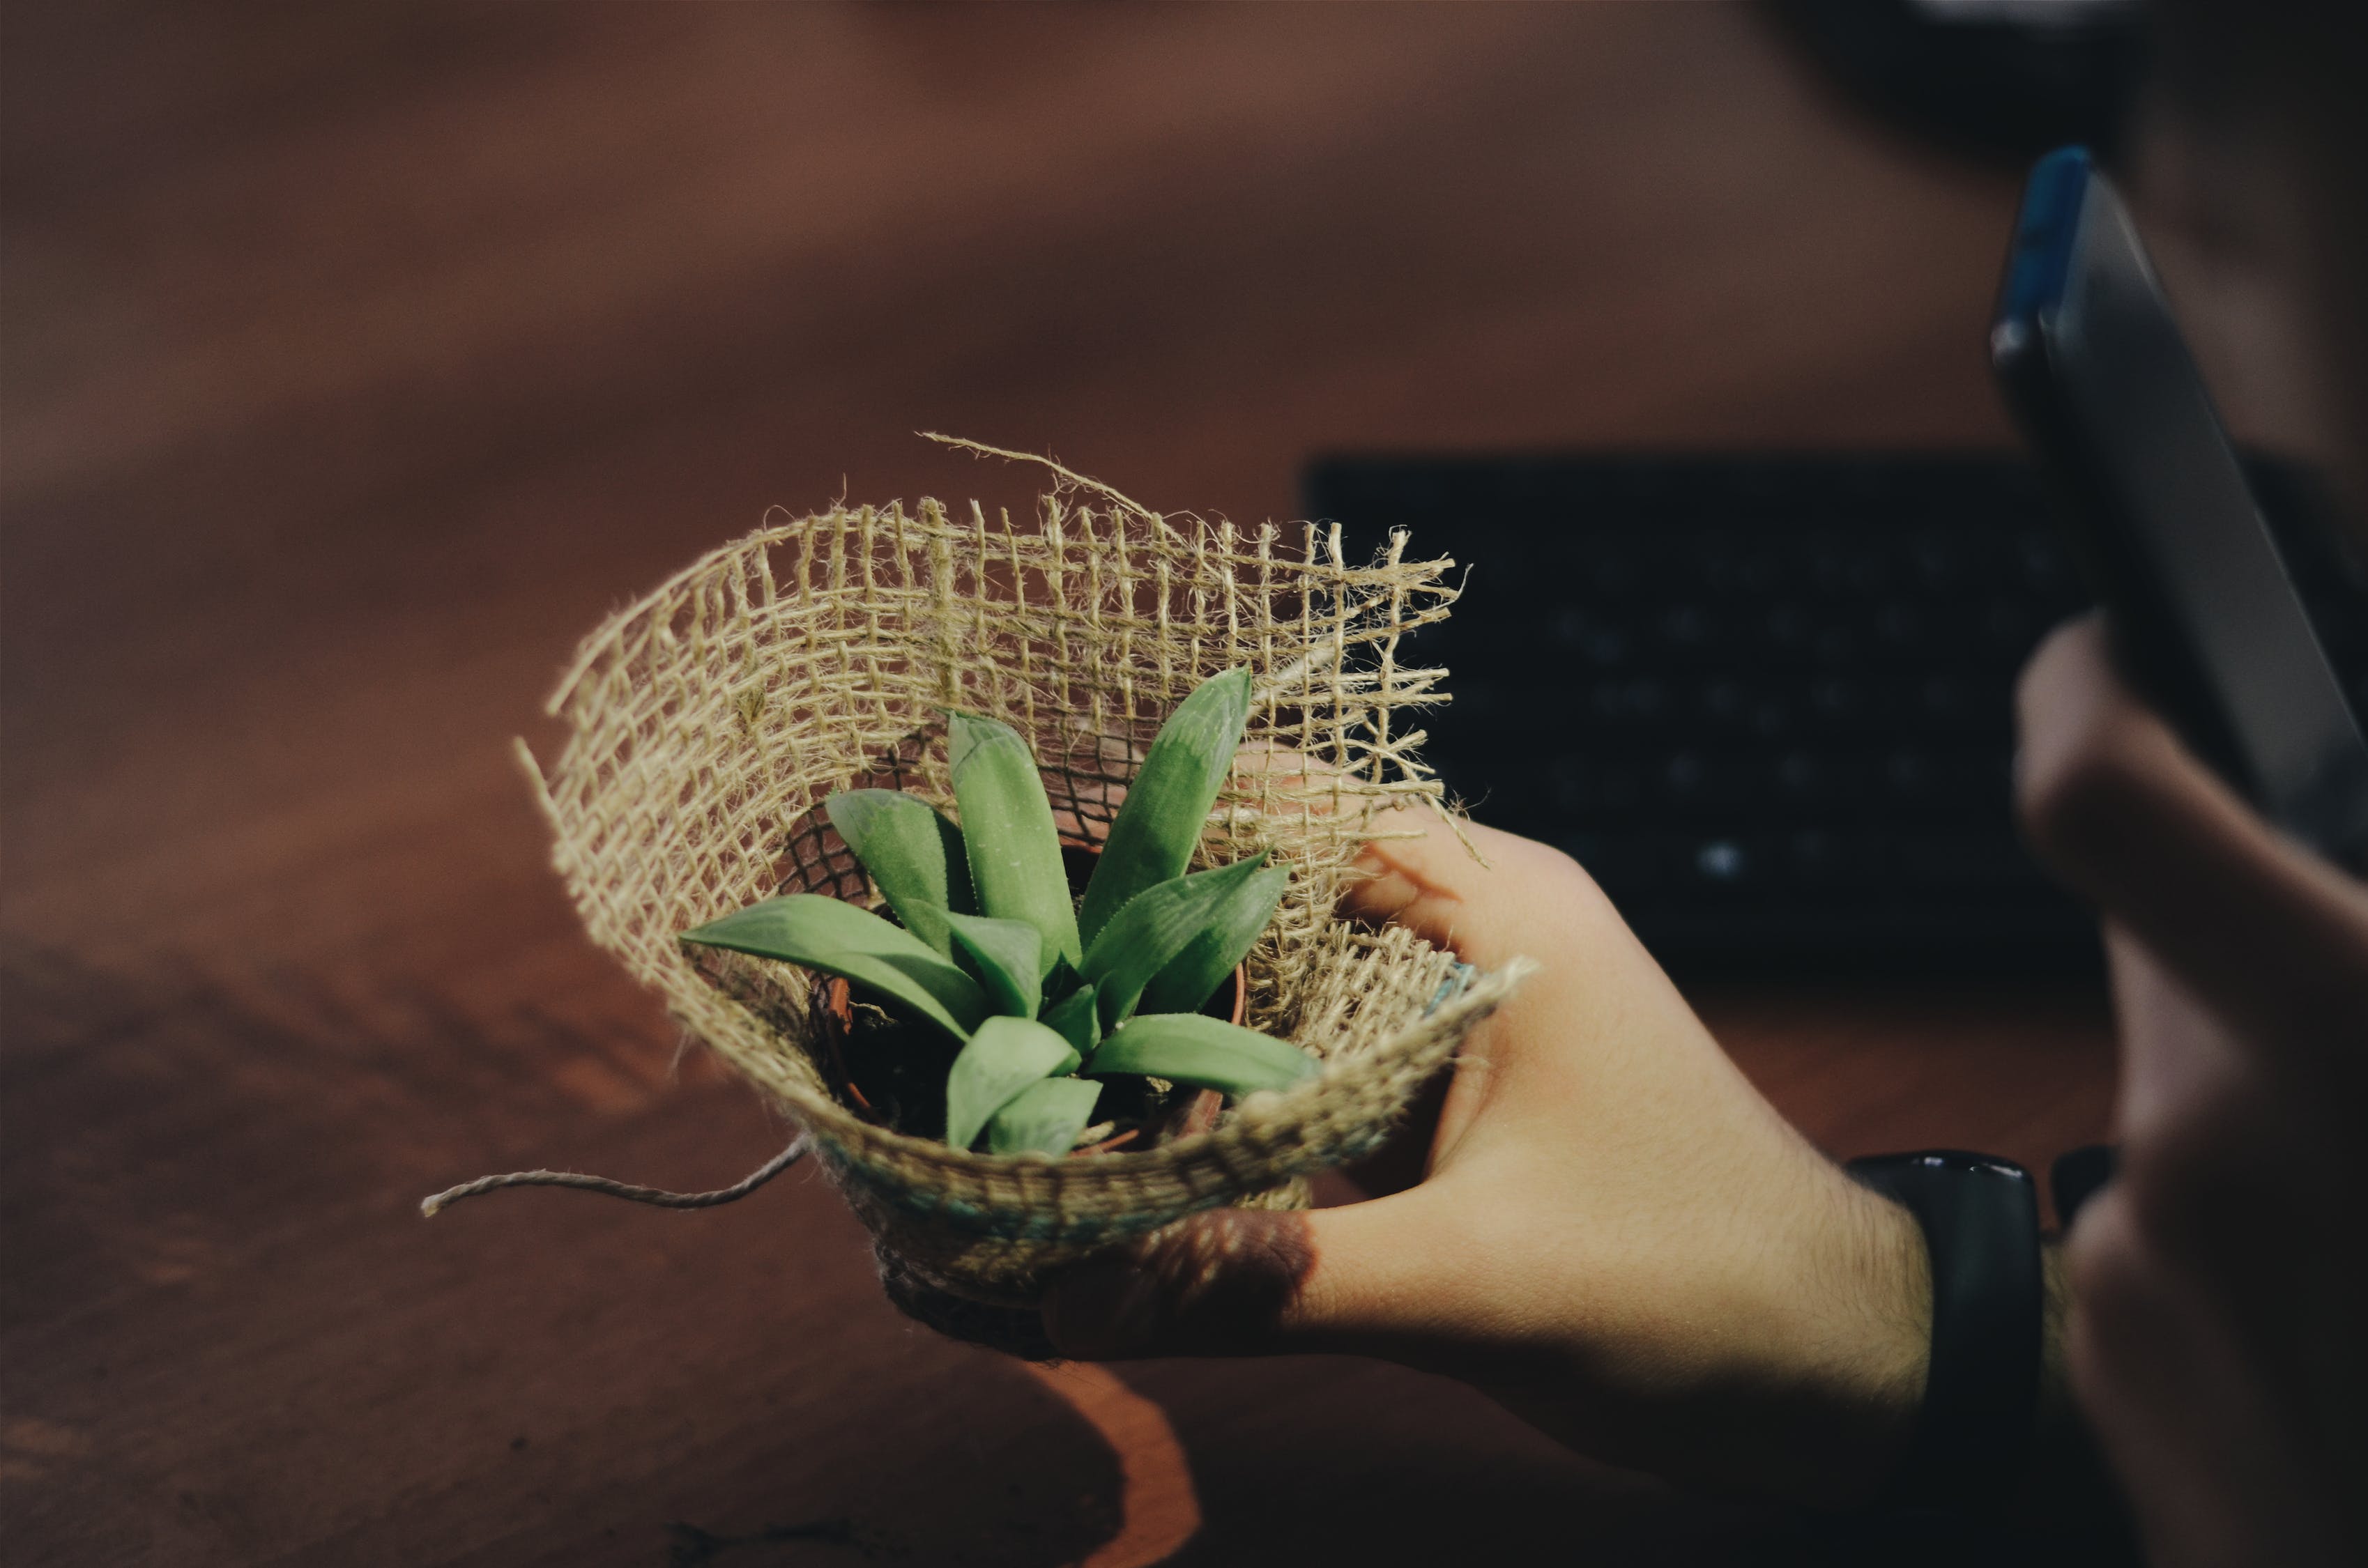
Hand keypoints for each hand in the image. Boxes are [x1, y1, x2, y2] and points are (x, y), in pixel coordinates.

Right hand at [1042, 809, 1933, 1507]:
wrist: (1844, 1373)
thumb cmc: (1702, 1291)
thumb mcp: (1478, 1283)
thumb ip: (1268, 1280)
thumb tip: (1065, 1289)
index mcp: (1487, 905)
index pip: (1273, 809)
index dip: (1126, 828)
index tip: (979, 863)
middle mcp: (1457, 935)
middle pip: (1242, 901)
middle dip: (1107, 943)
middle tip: (949, 990)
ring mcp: (1444, 1022)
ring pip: (1257, 995)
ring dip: (1149, 1034)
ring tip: (993, 1067)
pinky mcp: (1436, 1108)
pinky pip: (1292, 1080)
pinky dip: (1208, 1111)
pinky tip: (1108, 1157)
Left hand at [2016, 615, 2367, 1566]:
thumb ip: (2350, 948)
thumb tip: (2319, 880)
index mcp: (2347, 1036)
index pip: (2096, 800)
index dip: (2086, 698)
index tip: (2107, 659)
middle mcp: (2207, 1150)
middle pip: (2169, 960)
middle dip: (2263, 948)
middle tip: (2361, 1006)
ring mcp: (2145, 1274)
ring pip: (2189, 1106)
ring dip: (2284, 1112)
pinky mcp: (2120, 1370)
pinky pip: (2171, 1236)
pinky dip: (2256, 1237)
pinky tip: (2355, 1304)